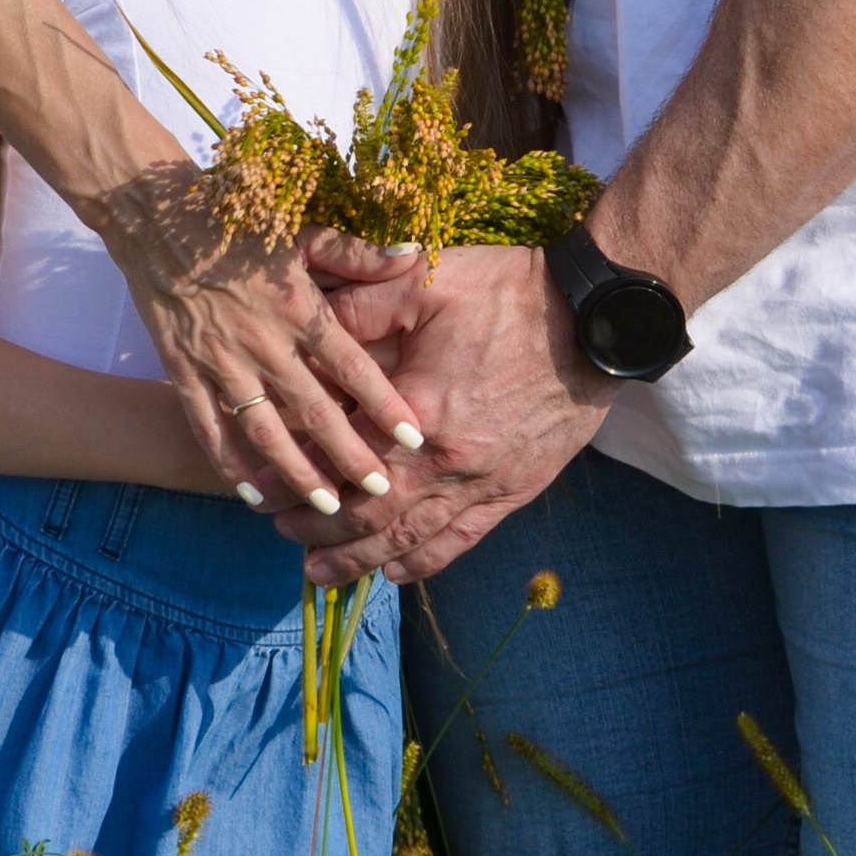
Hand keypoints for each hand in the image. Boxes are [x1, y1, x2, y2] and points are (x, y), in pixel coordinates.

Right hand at [94, 160, 424, 513]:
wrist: (156, 217)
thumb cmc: (236, 218)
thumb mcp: (300, 229)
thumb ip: (356, 253)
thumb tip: (413, 253)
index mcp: (298, 305)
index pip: (351, 365)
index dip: (384, 403)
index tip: (414, 438)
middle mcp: (263, 340)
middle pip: (315, 409)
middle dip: (350, 455)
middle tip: (381, 492)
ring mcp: (221, 360)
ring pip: (265, 430)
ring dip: (297, 472)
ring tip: (327, 508)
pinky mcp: (184, 370)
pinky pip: (208, 426)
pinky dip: (229, 463)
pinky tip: (251, 493)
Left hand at [277, 242, 608, 583]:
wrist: (595, 319)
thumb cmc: (511, 292)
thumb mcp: (429, 280)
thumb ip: (363, 302)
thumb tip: (309, 317)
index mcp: (420, 409)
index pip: (342, 457)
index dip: (297, 478)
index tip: (260, 489)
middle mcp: (449, 461)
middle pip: (371, 515)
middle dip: (320, 531)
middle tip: (280, 534)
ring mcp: (484, 483)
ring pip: (411, 539)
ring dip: (360, 559)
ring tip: (319, 574)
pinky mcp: (515, 491)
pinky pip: (462, 540)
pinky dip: (424, 563)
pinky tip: (396, 573)